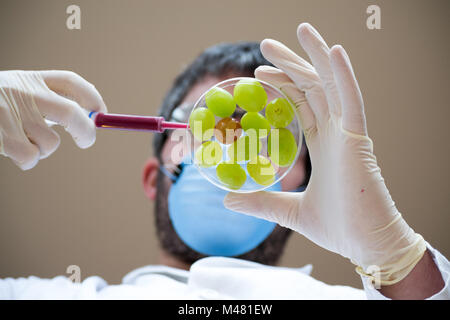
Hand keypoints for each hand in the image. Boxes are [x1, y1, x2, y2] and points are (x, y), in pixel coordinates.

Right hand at [0, 70, 106, 169]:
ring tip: (21, 141)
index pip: (70, 82)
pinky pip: (30, 157)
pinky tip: (12, 151)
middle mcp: (24, 92)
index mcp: (31, 78)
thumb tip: (88, 120)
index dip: (92, 97)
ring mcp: (11, 113)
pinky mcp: (0, 134)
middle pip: (71, 114)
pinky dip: (28, 160)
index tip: (102, 113)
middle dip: (86, 131)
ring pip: (50, 143)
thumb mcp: (18, 90)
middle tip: (87, 141)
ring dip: (43, 149)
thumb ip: (47, 100)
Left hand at [224, 23, 425, 285]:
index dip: (283, 84)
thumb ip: (260, 202)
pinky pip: (352, 101)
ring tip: (298, 30)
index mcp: (323, 145)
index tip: (259, 72)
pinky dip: (344, 75)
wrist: (366, 244)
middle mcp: (336, 133)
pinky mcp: (359, 141)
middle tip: (265, 44)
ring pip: (331, 85)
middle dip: (291, 63)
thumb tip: (227, 200)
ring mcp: (348, 134)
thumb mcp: (289, 211)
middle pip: (312, 87)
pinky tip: (335, 51)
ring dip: (315, 56)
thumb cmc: (337, 228)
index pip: (301, 103)